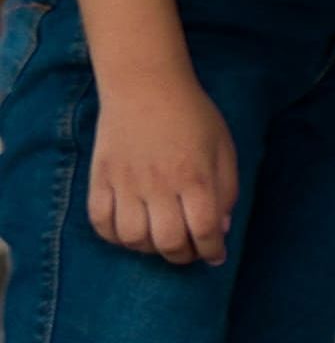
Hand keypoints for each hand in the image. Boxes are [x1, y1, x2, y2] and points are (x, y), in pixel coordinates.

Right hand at [86, 67, 233, 263]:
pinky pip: (101, 222)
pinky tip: (131, 231)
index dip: (213, 251)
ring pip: (133, 238)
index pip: (205, 230)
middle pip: (168, 242)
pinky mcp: (100, 178)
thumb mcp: (224, 148)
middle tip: (190, 251)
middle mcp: (159, 185)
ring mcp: (126, 183)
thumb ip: (226, 190)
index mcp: (195, 177)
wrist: (145, 85)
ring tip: (161, 240)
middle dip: (183, 256)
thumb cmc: (192, 115)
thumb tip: (220, 229)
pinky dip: (115, 236)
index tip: (216, 257)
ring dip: (149, 249)